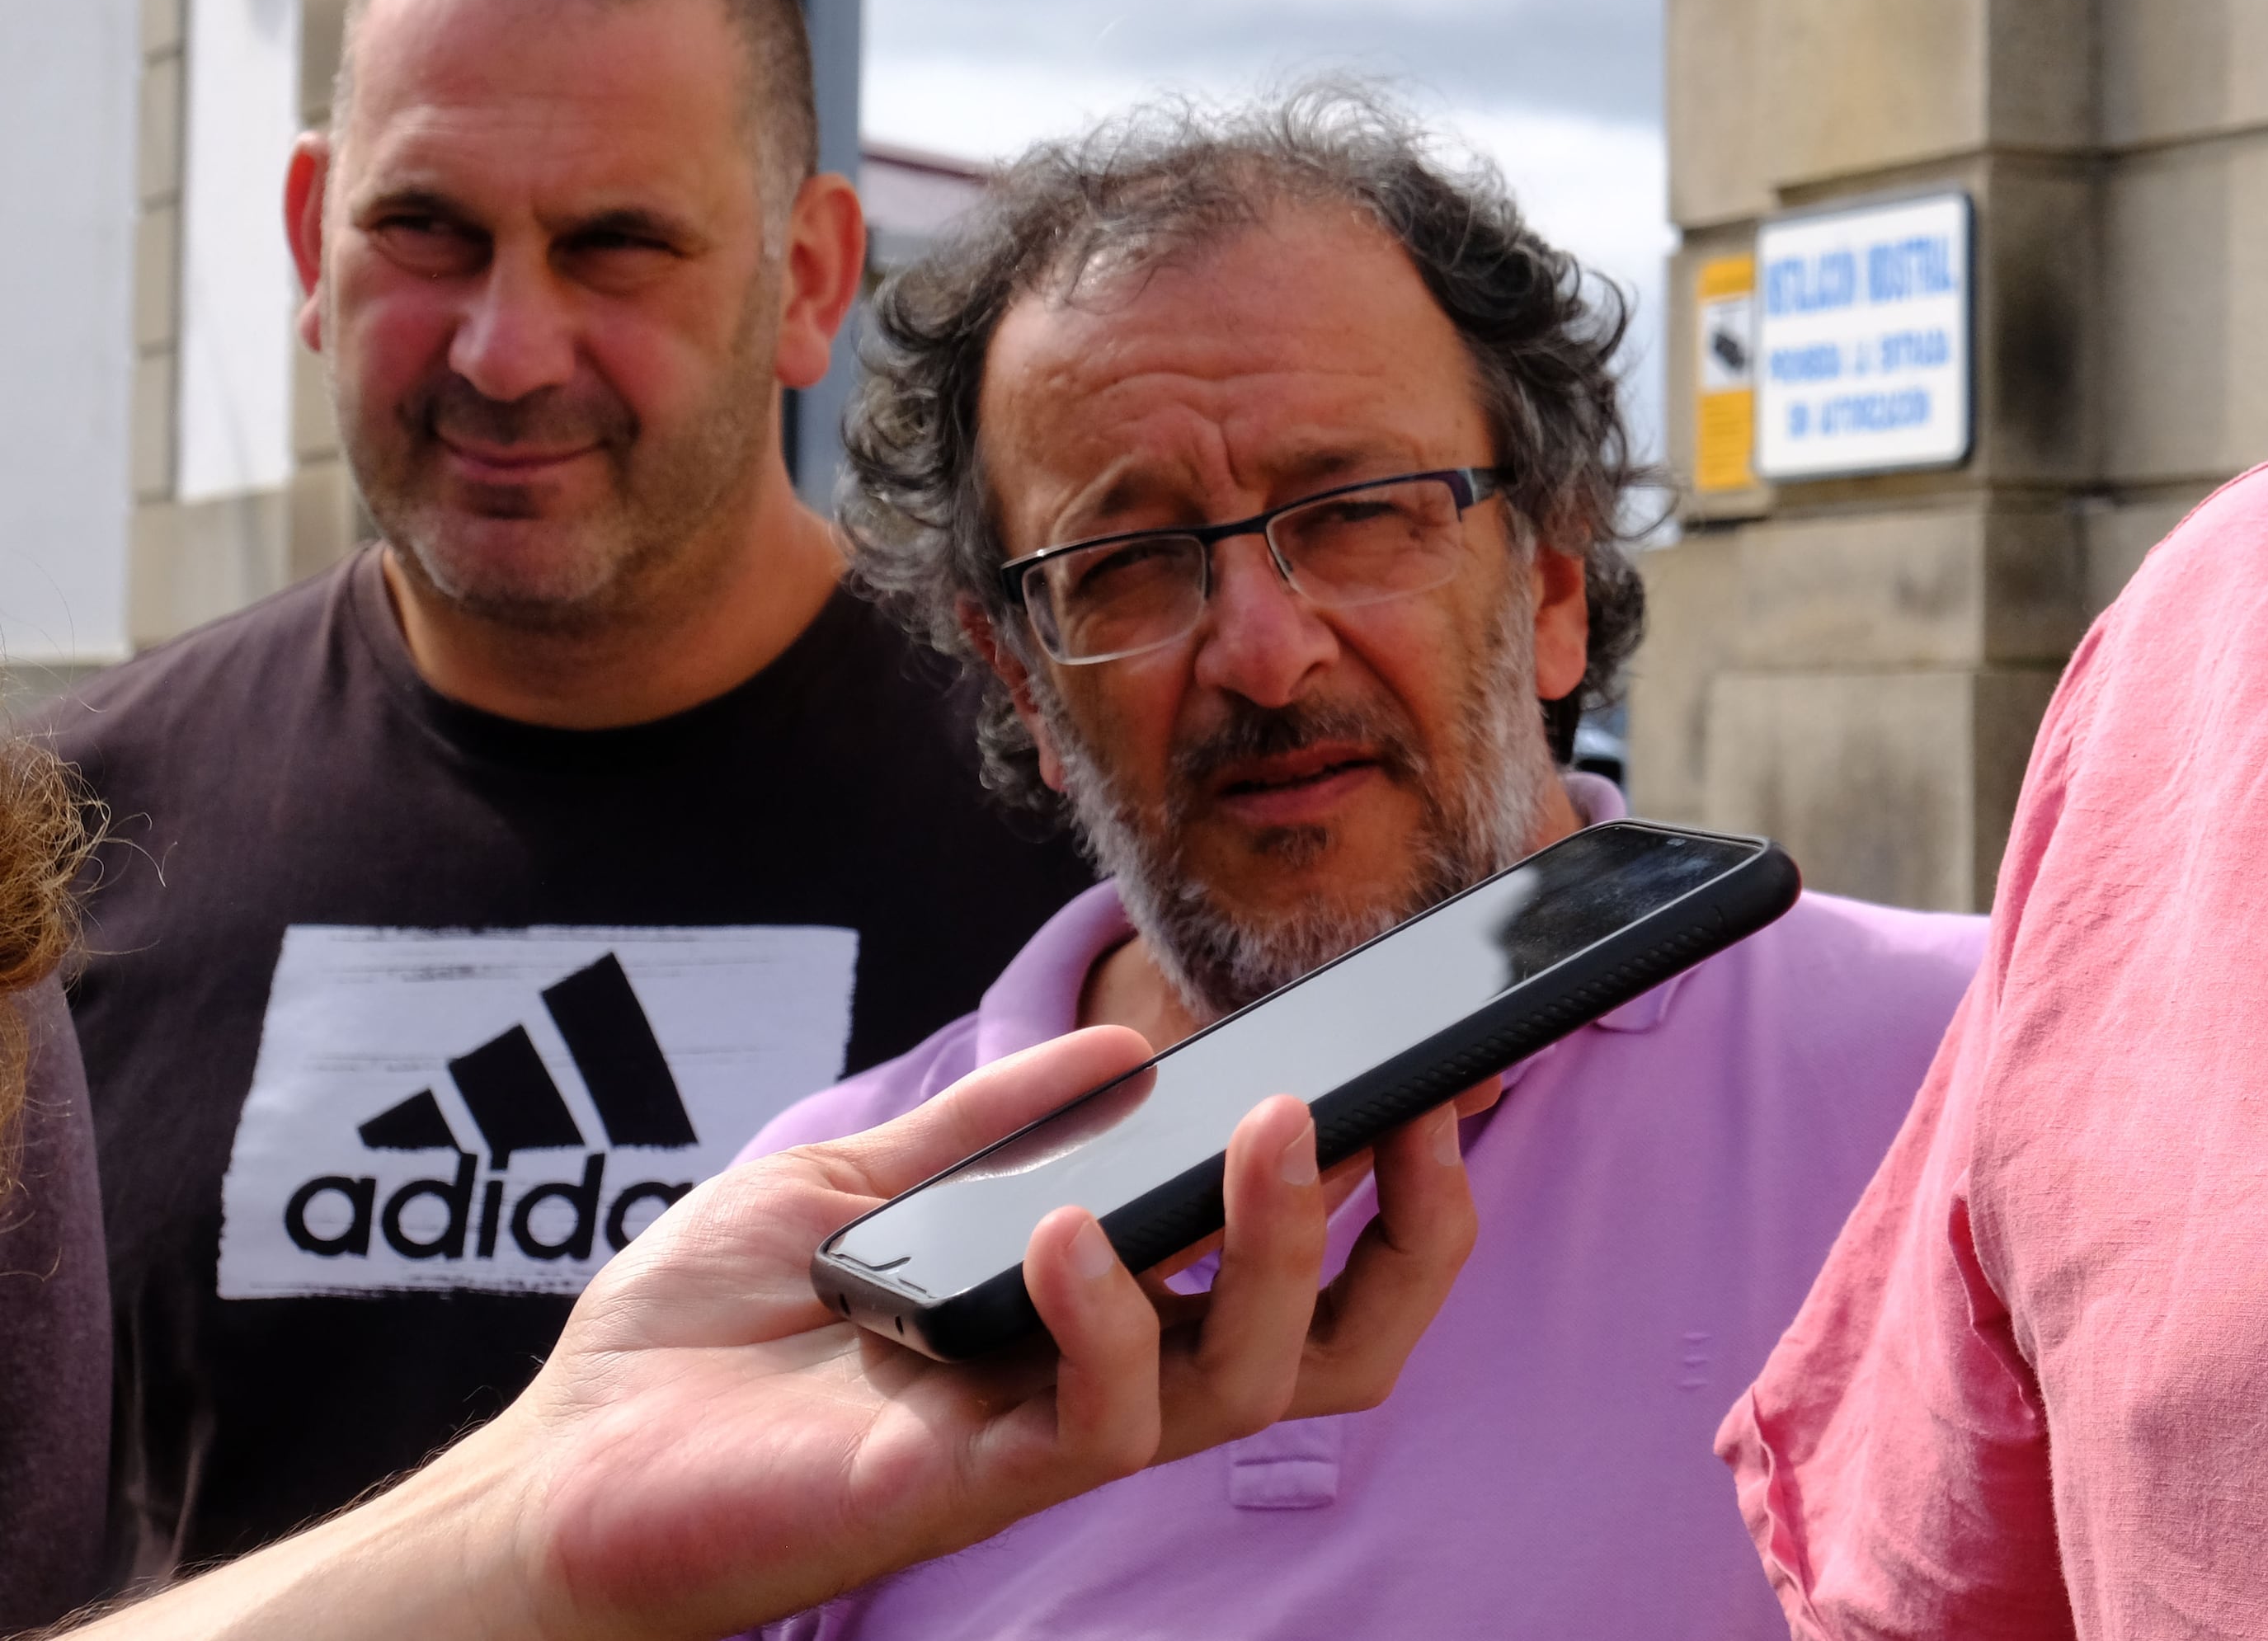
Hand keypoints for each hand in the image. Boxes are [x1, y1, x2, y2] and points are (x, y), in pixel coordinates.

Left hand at [108, 1027, 1481, 1640]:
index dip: (1397, 1190)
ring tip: (1280, 1129)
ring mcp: (1042, 1444)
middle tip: (1419, 1110)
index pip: (1303, 1270)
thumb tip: (1130, 1049)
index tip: (1440, 1072)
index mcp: (1100, 1314)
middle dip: (1413, 1233)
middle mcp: (1102, 1384)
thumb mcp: (855, 1178)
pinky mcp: (965, 1489)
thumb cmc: (699, 1340)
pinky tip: (1069, 1230)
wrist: (555, 1471)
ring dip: (1287, 1243)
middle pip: (1338, 1346)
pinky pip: (1093, 1423)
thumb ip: (991, 1120)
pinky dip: (1107, 1315)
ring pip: (1249, 1379)